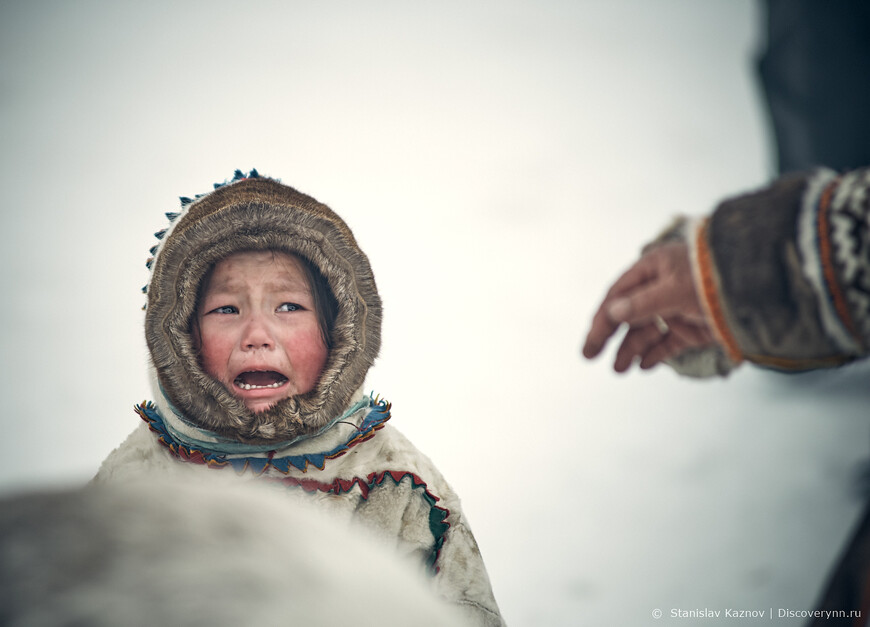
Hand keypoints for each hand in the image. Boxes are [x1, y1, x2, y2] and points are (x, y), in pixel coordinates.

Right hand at [582, 242, 717, 371]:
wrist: (762, 288)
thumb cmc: (715, 278)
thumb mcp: (674, 289)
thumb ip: (642, 304)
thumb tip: (613, 312)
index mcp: (653, 270)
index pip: (618, 296)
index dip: (602, 320)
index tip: (591, 344)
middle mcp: (662, 288)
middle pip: (628, 316)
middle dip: (610, 337)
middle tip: (591, 357)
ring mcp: (678, 309)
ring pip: (647, 332)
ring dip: (631, 349)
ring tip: (619, 370)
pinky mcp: (694, 328)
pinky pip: (668, 343)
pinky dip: (656, 354)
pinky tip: (643, 366)